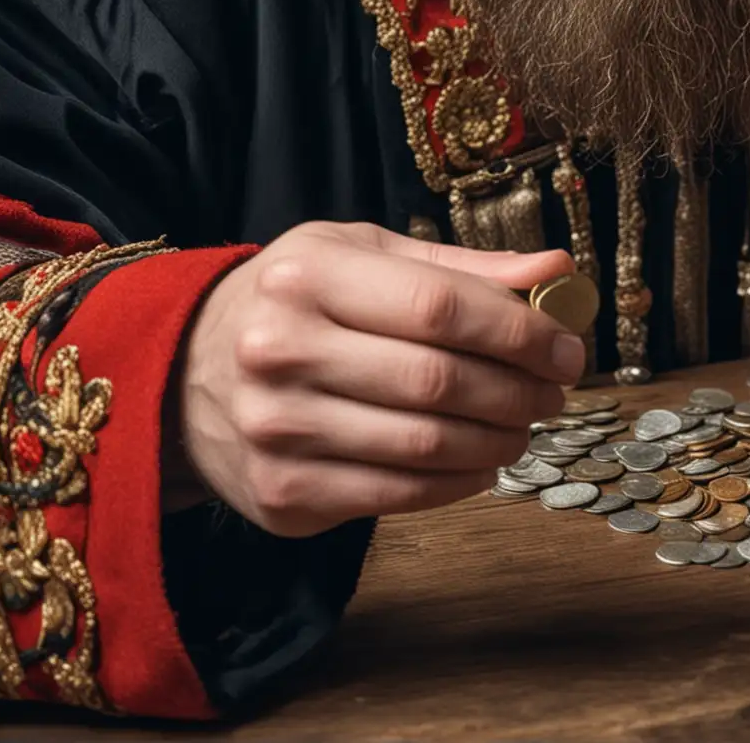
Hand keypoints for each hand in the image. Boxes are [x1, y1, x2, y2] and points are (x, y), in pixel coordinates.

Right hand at [176, 221, 582, 536]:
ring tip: (523, 424)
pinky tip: (479, 460)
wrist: (183, 373)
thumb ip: (458, 268)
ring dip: (498, 440)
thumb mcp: (362, 254)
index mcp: (308, 275)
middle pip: (437, 381)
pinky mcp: (281, 495)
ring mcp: (276, 431)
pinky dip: (456, 481)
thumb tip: (556, 269)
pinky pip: (396, 495)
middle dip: (519, 390)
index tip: (566, 343)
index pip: (439, 307)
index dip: (518, 330)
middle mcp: (281, 351)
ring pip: (424, 446)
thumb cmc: (296, 300)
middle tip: (554, 389)